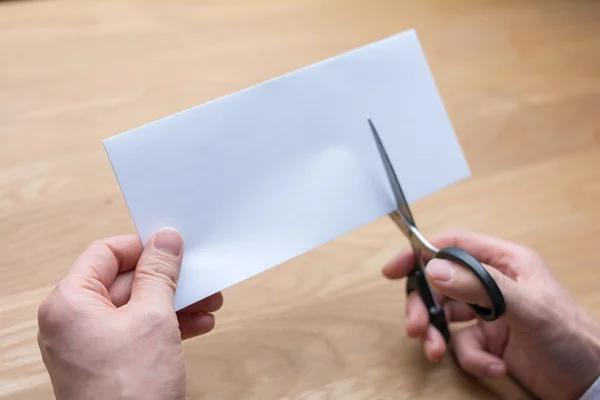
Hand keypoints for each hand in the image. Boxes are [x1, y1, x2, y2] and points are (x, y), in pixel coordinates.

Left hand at [37, 228, 222, 399]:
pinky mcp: (106, 362)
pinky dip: (166, 326)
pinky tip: (198, 325)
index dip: (142, 247)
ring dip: (174, 304)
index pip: (105, 253)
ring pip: (136, 307)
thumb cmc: (129, 389)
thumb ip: (160, 273)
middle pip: (125, 281)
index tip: (173, 247)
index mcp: (70, 303)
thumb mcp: (153, 318)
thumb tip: (166, 239)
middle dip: (168, 281)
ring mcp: (88, 344)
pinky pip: (136, 331)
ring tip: (209, 303)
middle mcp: (72, 321)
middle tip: (200, 276)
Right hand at [382, 229, 599, 399]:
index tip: (394, 269)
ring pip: (446, 317)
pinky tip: (496, 367)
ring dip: (439, 336)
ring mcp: (490, 314)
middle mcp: (493, 284)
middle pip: (441, 285)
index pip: (453, 247)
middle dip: (424, 307)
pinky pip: (464, 345)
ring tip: (438, 353)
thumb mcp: (527, 307)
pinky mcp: (491, 341)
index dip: (421, 253)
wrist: (592, 384)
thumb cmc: (572, 337)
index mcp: (504, 263)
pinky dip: (472, 359)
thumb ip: (479, 285)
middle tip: (414, 327)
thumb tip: (433, 269)